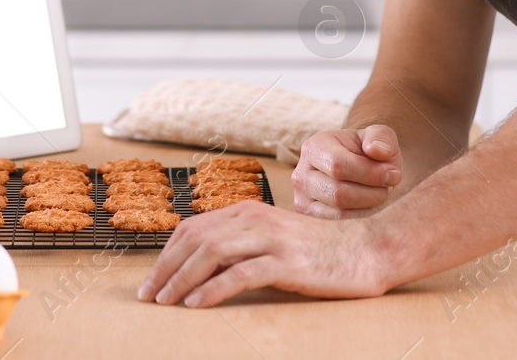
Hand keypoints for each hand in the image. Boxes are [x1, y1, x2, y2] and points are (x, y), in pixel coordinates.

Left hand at [137, 200, 391, 307]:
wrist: (368, 250)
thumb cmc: (320, 251)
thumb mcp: (275, 240)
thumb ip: (243, 246)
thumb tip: (203, 269)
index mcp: (249, 210)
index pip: (193, 227)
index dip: (167, 253)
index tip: (153, 279)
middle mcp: (255, 218)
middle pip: (195, 239)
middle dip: (165, 268)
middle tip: (149, 296)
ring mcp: (271, 239)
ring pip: (211, 254)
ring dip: (181, 279)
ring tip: (166, 302)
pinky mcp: (286, 262)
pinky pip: (239, 274)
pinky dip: (212, 289)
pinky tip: (196, 304)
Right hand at [292, 125, 401, 218]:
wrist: (360, 167)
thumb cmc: (369, 151)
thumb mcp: (379, 136)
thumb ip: (381, 137)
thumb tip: (377, 151)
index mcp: (314, 146)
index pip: (338, 166)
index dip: (371, 173)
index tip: (394, 174)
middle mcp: (301, 174)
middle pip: (339, 193)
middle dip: (372, 193)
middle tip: (389, 186)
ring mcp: (302, 198)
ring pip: (340, 211)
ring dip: (369, 205)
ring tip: (380, 193)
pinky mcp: (309, 217)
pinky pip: (340, 224)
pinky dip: (361, 216)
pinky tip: (369, 204)